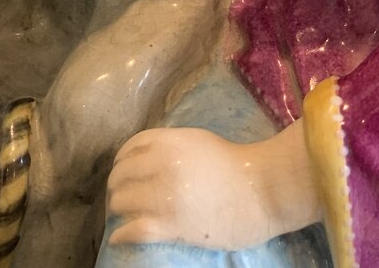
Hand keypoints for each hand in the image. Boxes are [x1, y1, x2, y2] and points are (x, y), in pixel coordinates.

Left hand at [106, 123, 316, 250]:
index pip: (128, 150)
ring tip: (120, 217)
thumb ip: (167, 146)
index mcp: (167, 142)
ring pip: (122, 202)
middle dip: (116, 188)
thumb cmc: (233, 164)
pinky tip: (118, 238)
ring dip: (117, 211)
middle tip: (119, 199)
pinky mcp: (172, 225)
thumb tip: (145, 159)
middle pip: (121, 176)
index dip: (120, 163)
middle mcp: (160, 165)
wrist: (261, 190)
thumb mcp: (195, 141)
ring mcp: (165, 196)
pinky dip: (121, 234)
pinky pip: (134, 229)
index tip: (122, 173)